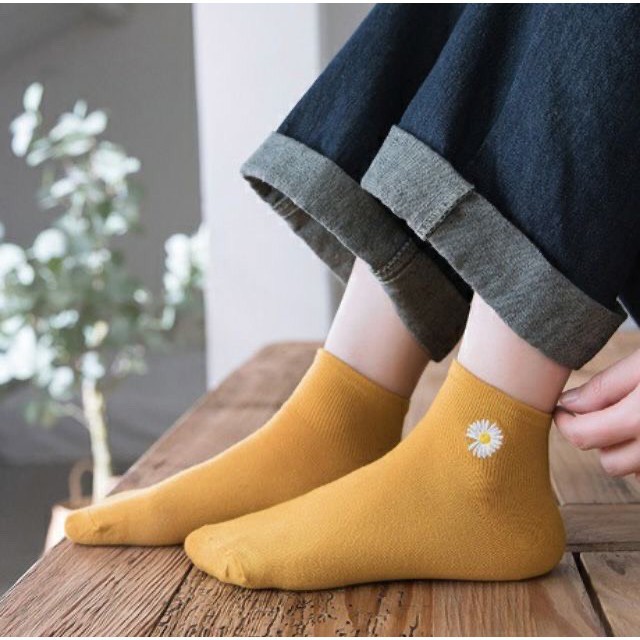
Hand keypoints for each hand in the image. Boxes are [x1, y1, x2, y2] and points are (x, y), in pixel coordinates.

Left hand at [554, 349, 639, 478]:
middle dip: (599, 440)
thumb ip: (606, 386)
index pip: (583, 436)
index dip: (565, 423)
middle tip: (601, 412)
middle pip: (609, 462)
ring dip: (625, 450)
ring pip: (632, 470)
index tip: (562, 409)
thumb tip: (569, 404)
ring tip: (629, 418)